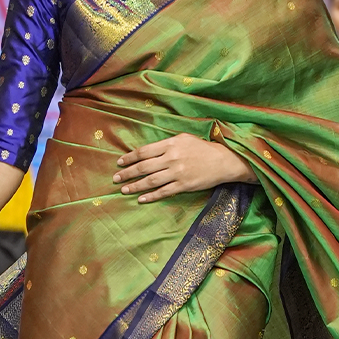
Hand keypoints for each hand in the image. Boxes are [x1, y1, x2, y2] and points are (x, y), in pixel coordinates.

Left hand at [113, 134, 253, 202]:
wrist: (223, 161)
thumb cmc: (202, 149)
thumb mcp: (183, 139)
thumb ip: (165, 145)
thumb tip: (146, 153)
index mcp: (171, 144)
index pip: (144, 151)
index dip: (130, 158)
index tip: (119, 163)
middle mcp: (172, 158)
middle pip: (144, 166)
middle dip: (127, 173)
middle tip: (115, 178)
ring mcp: (178, 172)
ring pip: (151, 180)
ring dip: (135, 186)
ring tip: (124, 190)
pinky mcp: (184, 185)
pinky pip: (164, 192)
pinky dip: (151, 195)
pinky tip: (141, 199)